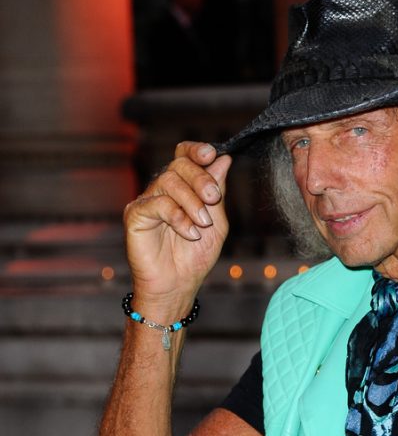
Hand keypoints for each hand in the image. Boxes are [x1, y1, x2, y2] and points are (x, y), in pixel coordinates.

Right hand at [124, 141, 231, 315]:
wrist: (178, 285)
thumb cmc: (195, 256)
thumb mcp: (216, 222)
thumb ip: (218, 191)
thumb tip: (223, 159)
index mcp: (182, 188)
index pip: (184, 156)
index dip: (196, 150)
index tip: (211, 154)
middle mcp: (162, 190)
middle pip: (179, 165)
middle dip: (200, 179)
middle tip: (213, 198)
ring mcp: (147, 201)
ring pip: (169, 181)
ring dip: (191, 201)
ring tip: (203, 223)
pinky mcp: (135, 215)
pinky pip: (157, 204)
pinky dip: (178, 217)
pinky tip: (190, 233)